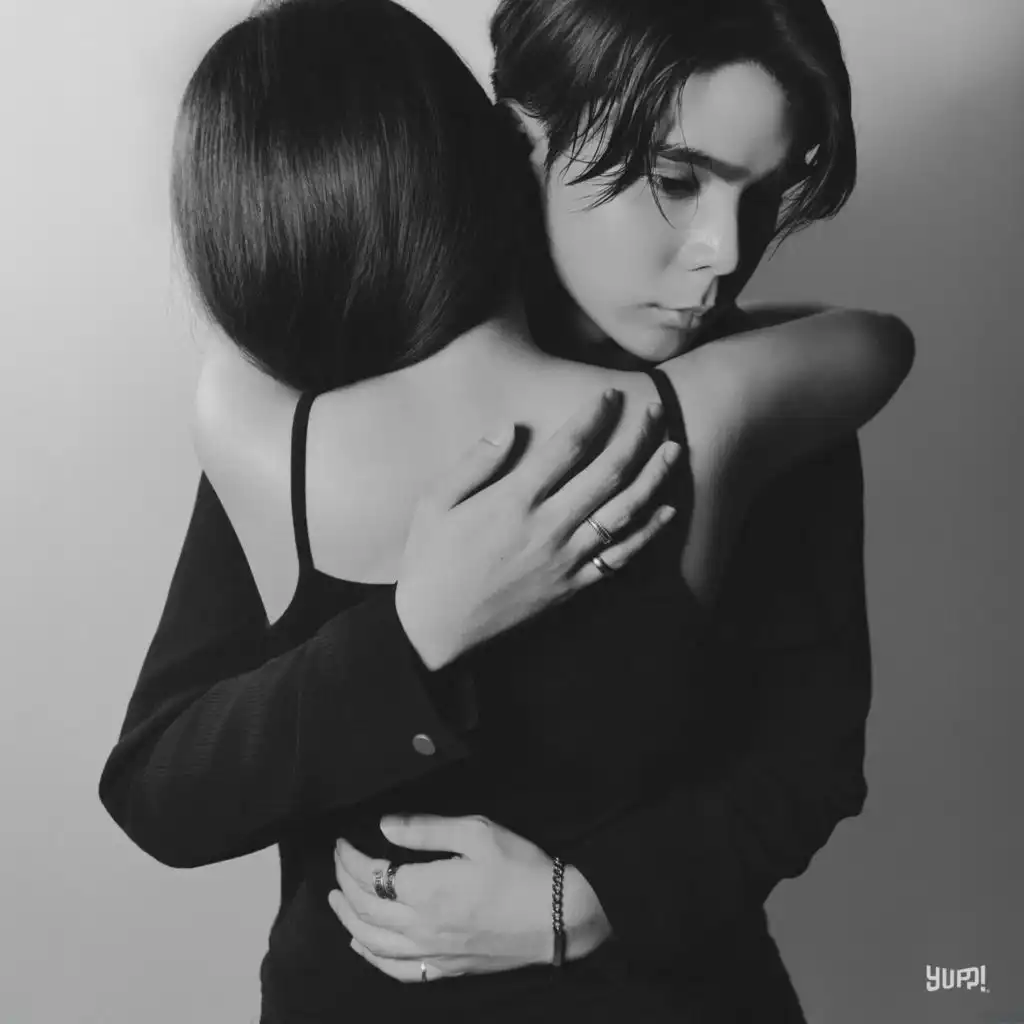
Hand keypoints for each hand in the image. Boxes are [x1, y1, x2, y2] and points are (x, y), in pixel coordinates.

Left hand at [328, 815, 610, 982]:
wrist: (558, 916)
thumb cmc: (519, 867)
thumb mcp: (477, 832)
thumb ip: (427, 830)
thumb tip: (384, 825)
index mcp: (425, 890)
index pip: (371, 875)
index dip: (350, 858)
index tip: (342, 841)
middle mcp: (420, 927)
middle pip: (365, 909)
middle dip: (344, 883)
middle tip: (338, 862)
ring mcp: (432, 953)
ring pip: (373, 943)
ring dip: (348, 920)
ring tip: (335, 900)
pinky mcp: (446, 968)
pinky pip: (396, 970)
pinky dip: (371, 957)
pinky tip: (362, 946)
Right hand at [396, 390, 681, 667]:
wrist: (435, 631)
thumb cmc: (430, 562)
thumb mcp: (435, 503)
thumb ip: (475, 463)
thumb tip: (509, 428)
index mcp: (514, 500)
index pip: (570, 446)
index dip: (596, 415)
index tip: (611, 394)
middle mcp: (549, 527)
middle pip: (609, 473)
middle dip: (638, 436)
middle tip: (658, 410)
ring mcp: (566, 559)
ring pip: (625, 511)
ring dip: (654, 477)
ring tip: (675, 450)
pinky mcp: (573, 586)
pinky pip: (620, 556)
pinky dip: (648, 533)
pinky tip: (666, 510)